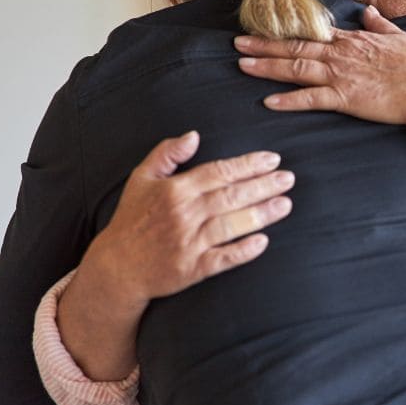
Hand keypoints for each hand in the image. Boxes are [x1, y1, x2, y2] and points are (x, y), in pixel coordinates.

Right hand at [80, 131, 293, 309]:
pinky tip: (263, 242)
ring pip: (230, 225)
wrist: (116, 267)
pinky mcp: (190, 269)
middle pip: (231, 196)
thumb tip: (193, 135)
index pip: (218, 172)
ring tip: (286, 204)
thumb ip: (166, 153)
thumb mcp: (141, 179)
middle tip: (289, 179)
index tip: (273, 160)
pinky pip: (221, 259)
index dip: (248, 165)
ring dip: (261, 215)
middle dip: (263, 186)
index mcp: (174, 190)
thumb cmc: (133, 219)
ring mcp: (187, 243)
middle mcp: (183, 214)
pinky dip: (242, 251)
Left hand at [234, 5, 405, 124]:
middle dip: (264, 45)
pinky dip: (289, 100)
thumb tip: (369, 12)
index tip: (266, 29)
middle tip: (238, 43)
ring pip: (296, 69)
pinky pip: (311, 99)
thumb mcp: (399, 37)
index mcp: (353, 41)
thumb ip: (380, 25)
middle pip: (295, 48)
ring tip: (243, 65)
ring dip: (267, 66)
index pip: (312, 34)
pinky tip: (269, 102)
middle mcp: (341, 55)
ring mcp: (341, 76)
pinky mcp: (345, 98)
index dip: (286, 32)